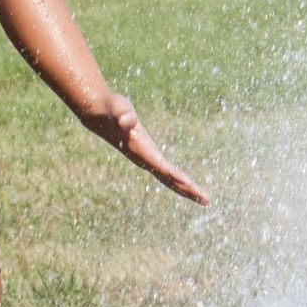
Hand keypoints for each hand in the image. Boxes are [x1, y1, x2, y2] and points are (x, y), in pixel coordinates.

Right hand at [80, 94, 208, 201]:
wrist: (100, 115)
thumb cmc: (111, 109)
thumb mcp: (117, 107)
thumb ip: (122, 115)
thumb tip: (126, 120)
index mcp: (140, 149)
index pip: (160, 165)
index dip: (174, 174)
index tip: (189, 184)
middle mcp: (144, 158)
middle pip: (168, 178)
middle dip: (187, 189)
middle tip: (207, 200)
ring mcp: (147, 158)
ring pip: (169, 178)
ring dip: (186, 189)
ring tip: (204, 199)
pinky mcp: (149, 155)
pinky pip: (167, 172)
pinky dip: (179, 180)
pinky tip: (188, 187)